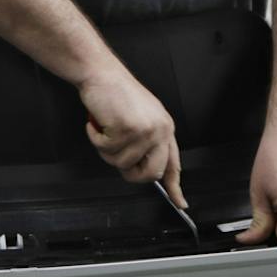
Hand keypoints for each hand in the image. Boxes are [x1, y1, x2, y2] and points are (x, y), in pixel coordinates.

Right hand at [79, 66, 183, 205]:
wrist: (102, 73)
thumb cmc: (116, 93)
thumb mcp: (142, 117)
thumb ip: (147, 142)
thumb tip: (142, 167)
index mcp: (165, 128)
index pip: (173, 163)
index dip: (175, 187)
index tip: (180, 202)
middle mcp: (159, 130)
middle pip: (150, 173)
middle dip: (130, 172)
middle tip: (117, 155)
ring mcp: (144, 131)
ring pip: (122, 163)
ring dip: (106, 148)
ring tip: (106, 127)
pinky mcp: (127, 130)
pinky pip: (106, 150)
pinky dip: (96, 138)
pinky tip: (98, 123)